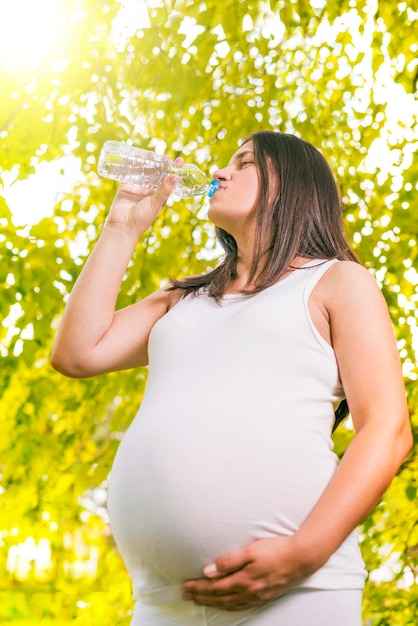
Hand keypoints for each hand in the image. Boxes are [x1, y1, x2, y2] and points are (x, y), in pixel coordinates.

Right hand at [106, 156, 183, 236]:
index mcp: (160, 195)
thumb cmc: (142, 219)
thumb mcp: (155, 204)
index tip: (180, 160)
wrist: (122, 226)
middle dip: (160, 163)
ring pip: (144, 171)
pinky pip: (130, 172)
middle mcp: (150, 190)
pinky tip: (135, 156)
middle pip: (157, 173)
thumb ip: (164, 190)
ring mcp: (138, 187)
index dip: (174, 170)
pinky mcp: (126, 185)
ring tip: (150, 153)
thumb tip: (175, 176)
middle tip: (164, 155)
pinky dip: (133, 164)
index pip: (169, 180)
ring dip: (148, 162)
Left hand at [181, 535, 315, 610]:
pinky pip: (240, 606)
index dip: (197, 587)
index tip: (184, 586)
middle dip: (200, 596)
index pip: (214, 587)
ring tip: (198, 600)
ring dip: (211, 602)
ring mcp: (257, 596)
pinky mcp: (264, 596)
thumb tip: (208, 570)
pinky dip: (227, 606)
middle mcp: (248, 592)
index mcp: (243, 581)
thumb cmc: (276, 550)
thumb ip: (228, 561)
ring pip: (228, 604)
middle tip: (185, 594)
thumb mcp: (250, 550)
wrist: (302, 558)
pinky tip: (224, 604)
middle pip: (218, 598)